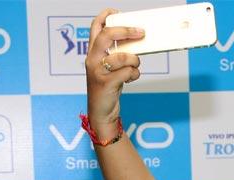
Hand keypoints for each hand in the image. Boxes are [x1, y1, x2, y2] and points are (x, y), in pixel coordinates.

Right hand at [85, 9, 143, 133]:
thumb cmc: (107, 89)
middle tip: (141, 32)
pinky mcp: (106, 84)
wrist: (101, 113)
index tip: (118, 13)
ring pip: (122, 56)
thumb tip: (136, 41)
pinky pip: (127, 72)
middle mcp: (92, 59)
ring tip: (135, 65)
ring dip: (134, 60)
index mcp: (92, 53)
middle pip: (107, 35)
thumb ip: (117, 54)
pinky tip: (132, 77)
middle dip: (126, 31)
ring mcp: (98, 71)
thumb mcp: (109, 68)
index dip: (106, 16)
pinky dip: (134, 74)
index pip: (95, 27)